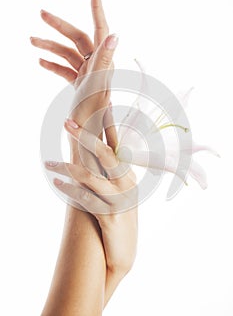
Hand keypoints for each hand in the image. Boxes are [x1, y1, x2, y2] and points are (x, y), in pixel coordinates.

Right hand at [30, 0, 117, 129]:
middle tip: (40, 13)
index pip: (100, 30)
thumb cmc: (93, 117)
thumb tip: (114, 34)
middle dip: (59, 25)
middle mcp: (97, 66)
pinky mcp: (80, 84)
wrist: (88, 139)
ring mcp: (87, 74)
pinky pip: (66, 69)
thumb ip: (104, 61)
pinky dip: (54, 64)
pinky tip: (41, 61)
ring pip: (68, 53)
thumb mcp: (96, 87)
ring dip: (50, 46)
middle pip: (77, 38)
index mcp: (102, 63)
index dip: (97, 9)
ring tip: (31, 42)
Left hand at [45, 118, 137, 274]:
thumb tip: (94, 151)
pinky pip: (84, 198)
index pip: (117, 143)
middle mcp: (126, 183)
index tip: (101, 104)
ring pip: (90, 176)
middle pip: (105, 153)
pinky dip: (68, 189)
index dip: (109, 123)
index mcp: (128, 173)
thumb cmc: (120, 216)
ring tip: (47, 163)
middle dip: (84, 136)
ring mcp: (118, 199)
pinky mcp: (108, 216)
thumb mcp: (119, 191)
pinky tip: (56, 184)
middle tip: (66, 122)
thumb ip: (110, 171)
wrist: (124, 250)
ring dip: (65, 167)